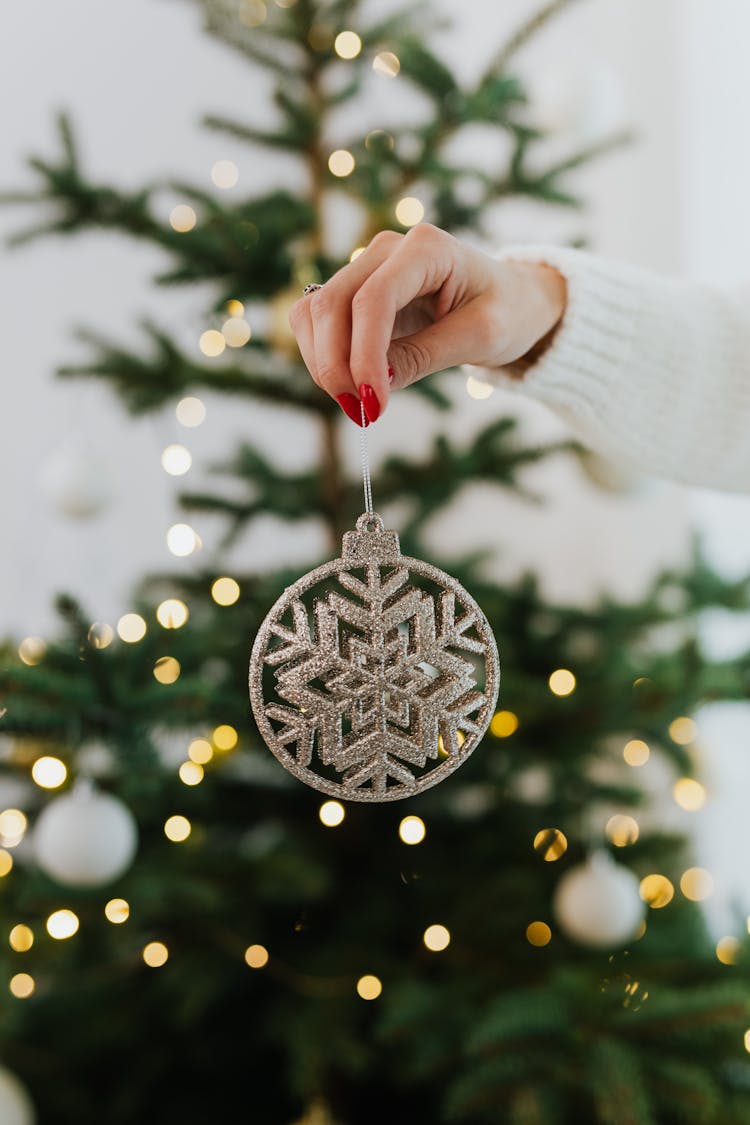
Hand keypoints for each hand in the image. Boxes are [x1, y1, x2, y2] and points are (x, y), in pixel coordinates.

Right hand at [288, 223, 566, 424]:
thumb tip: (371, 386)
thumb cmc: (506, 312)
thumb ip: (425, 356)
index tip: (371, 404)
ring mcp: (365, 267)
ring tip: (358, 403)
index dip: (364, 355)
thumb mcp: (480, 337)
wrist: (511, 300)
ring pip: (313, 313)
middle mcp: (387, 249)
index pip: (374, 299)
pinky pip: (316, 322)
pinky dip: (323, 357)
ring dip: (323, 363)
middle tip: (360, 413)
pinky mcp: (354, 292)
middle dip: (335, 365)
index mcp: (427, 248)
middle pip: (332, 304)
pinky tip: (353, 384)